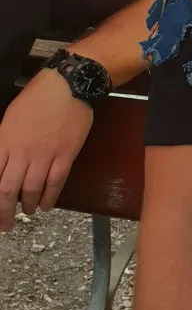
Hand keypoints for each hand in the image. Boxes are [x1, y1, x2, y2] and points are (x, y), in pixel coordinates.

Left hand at [0, 70, 92, 230]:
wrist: (67, 85)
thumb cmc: (37, 96)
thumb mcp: (10, 117)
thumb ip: (4, 141)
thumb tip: (2, 162)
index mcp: (5, 140)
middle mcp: (21, 151)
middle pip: (7, 190)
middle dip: (4, 211)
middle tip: (4, 224)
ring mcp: (44, 154)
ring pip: (31, 189)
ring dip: (28, 205)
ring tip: (27, 212)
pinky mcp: (65, 155)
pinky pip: (55, 183)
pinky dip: (50, 198)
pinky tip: (46, 206)